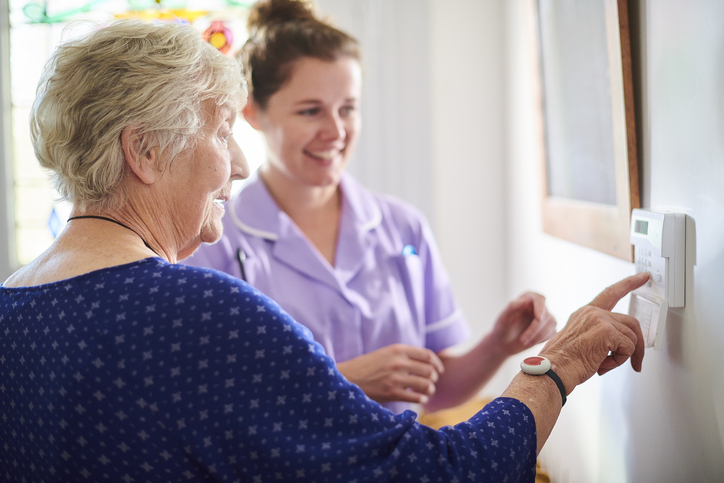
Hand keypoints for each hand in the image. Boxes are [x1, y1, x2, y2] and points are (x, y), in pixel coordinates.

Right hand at [336, 344, 444, 403]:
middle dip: (433, 378)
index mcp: (398, 349)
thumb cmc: (368, 366)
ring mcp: (395, 378)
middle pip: (429, 370)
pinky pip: (415, 397)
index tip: (439, 370)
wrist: (347, 377)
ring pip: (425, 385)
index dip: (437, 363)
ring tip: (427, 391)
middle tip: (431, 382)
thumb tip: (427, 363)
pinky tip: (419, 399)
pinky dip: (421, 399)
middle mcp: (398, 362)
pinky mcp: (391, 393)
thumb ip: (404, 355)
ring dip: (429, 389)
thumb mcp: (385, 353)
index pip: (427, 355)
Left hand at [492, 292, 556, 355]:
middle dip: (535, 329)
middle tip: (522, 340)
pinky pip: (552, 333)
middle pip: (545, 314)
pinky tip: (530, 343)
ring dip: (538, 336)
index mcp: (527, 298)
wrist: (503, 343)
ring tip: (524, 343)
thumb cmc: (502, 328)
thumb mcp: (503, 318)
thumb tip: (524, 300)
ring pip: (551, 324)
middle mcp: (537, 306)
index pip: (539, 299)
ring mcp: (545, 317)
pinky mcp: (548, 328)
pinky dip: (542, 339)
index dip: (540, 308)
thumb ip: (511, 307)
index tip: (538, 319)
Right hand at [539, 272, 649, 394]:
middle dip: (637, 345)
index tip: (643, 277)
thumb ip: (598, 334)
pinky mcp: (606, 331)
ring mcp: (600, 319)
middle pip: (630, 322)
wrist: (553, 370)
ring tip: (603, 365)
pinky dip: (619, 361)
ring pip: (631, 337)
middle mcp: (592, 312)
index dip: (628, 284)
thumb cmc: (562, 362)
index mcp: (584, 313)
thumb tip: (620, 343)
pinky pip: (628, 348)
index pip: (610, 293)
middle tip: (636, 362)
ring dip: (622, 357)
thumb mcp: (580, 340)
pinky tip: (601, 365)